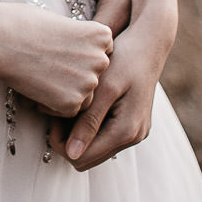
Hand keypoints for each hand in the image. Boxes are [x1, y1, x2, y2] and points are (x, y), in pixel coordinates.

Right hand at [0, 7, 112, 117]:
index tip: (57, 48)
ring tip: (39, 75)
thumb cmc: (21, 23)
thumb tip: (80, 54)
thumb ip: (78, 39)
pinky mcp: (72, 103)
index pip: (100, 52)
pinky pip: (70, 110)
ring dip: (65, 90)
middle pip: (95, 75)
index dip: (78, 53)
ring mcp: (88, 82)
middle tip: (46, 65)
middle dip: (73, 73)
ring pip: (85, 95)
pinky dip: (53, 104)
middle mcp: (101, 59)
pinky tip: (35, 88)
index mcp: (102, 35)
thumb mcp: (58, 21)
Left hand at [49, 14, 173, 170]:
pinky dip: (88, 125)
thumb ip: (89, 122)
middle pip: (87, 158)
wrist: (149, 44)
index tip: (52, 115)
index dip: (60, 141)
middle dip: (67, 138)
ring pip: (94, 148)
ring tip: (70, 103)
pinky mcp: (131, 124)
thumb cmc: (125, 60)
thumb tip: (72, 154)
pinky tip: (82, 103)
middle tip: (58, 109)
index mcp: (126, 132)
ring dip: (77, 132)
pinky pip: (103, 135)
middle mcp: (133, 137)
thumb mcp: (104, 89)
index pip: (82, 158)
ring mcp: (134, 132)